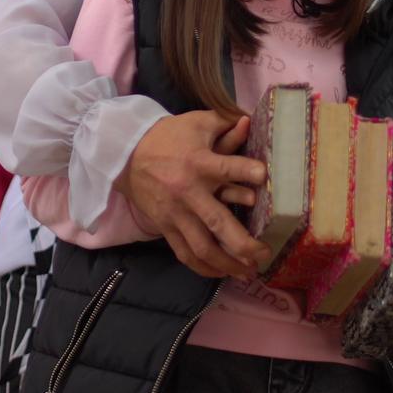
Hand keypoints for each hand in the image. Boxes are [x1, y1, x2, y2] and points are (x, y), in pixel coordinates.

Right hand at [114, 110, 270, 279]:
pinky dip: (205, 267)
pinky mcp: (165, 226)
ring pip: (203, 247)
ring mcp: (175, 213)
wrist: (126, 154)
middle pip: (218, 222)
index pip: (227, 169)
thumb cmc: (168, 137)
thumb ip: (224, 123)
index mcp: (198, 163)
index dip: (248, 173)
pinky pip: (186, 254)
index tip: (266, 178)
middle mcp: (188, 192)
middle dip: (244, 243)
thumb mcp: (196, 122)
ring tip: (248, 270)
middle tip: (264, 252)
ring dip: (228, 263)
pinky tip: (222, 272)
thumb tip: (250, 121)